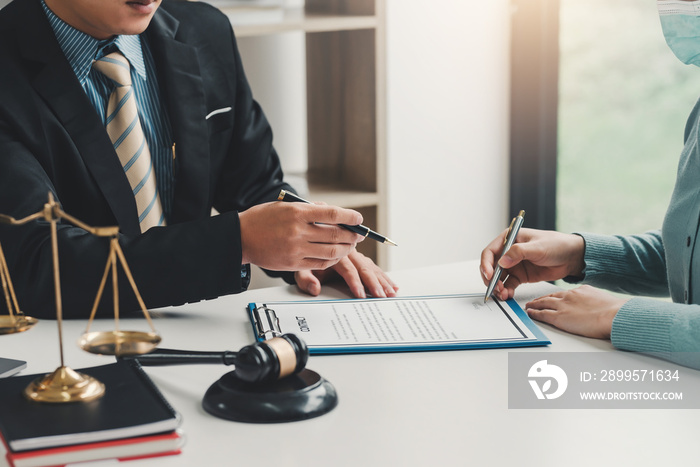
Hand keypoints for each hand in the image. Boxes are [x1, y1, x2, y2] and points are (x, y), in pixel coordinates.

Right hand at [239, 201, 363, 270]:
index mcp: (297, 212)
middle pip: (336, 235)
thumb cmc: (262, 219)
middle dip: (352, 235)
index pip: (332, 214)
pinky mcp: (293, 263)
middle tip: (359, 234)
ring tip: (350, 245)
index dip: (350, 217)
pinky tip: (337, 256)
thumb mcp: (285, 205)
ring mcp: (296, 249)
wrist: (240, 238)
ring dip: (346, 248)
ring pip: (331, 251)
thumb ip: (309, 209)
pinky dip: (333, 260)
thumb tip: (332, 212)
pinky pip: (320, 264)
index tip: (359, 219)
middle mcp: (298, 231)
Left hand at [294, 249, 398, 298]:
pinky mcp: (361, 259)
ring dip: (382, 280)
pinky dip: (384, 277)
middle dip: (372, 282)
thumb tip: (314, 289)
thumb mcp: (300, 269)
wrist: (308, 241)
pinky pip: (374, 267)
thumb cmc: (305, 258)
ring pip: (371, 267)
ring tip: (390, 293)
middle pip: (363, 267)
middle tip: (380, 295)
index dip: (354, 282)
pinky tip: (393, 285)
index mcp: (334, 253)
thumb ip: (305, 279)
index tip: (360, 294)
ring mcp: (356, 255)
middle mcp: (347, 251)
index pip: (347, 269)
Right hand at [480, 228, 585, 300]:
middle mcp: (508, 252)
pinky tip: (508, 295)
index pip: (490, 252)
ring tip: (503, 294)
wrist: (571, 257)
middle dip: (491, 279)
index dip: (486, 264)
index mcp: (509, 239)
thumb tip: (501, 262)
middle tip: (496, 288)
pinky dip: (506, 290)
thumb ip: (518, 253)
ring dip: (497, 287)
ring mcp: (513, 265)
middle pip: (491, 267)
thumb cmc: (556, 245)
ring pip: (498, 278)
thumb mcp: (537, 247)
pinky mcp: (520, 276)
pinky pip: (508, 284)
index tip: (489, 275)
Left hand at [525, 285, 626, 338]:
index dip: (555, 296)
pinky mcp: (559, 317)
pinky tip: (531, 313)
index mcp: (581, 291)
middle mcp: (569, 296)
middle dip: (541, 299)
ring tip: (529, 306)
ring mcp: (563, 306)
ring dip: (534, 304)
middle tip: (534, 301)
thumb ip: (593, 301)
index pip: (563, 293)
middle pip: (551, 296)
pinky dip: (535, 313)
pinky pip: (543, 314)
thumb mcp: (601, 300)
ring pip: (544, 303)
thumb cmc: (613, 311)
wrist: (613, 315)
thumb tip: (595, 305)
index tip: (551, 298)